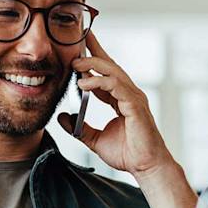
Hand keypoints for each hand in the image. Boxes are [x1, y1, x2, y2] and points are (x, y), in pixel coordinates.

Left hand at [56, 31, 174, 178]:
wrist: (145, 167)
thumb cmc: (128, 153)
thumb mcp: (94, 139)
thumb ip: (79, 128)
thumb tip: (61, 118)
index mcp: (120, 98)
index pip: (105, 72)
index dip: (92, 57)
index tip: (78, 45)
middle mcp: (128, 94)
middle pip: (110, 65)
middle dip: (94, 50)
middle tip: (77, 41)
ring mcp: (134, 98)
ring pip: (113, 71)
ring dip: (93, 64)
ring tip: (75, 64)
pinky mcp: (135, 106)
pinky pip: (116, 86)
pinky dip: (99, 82)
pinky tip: (84, 83)